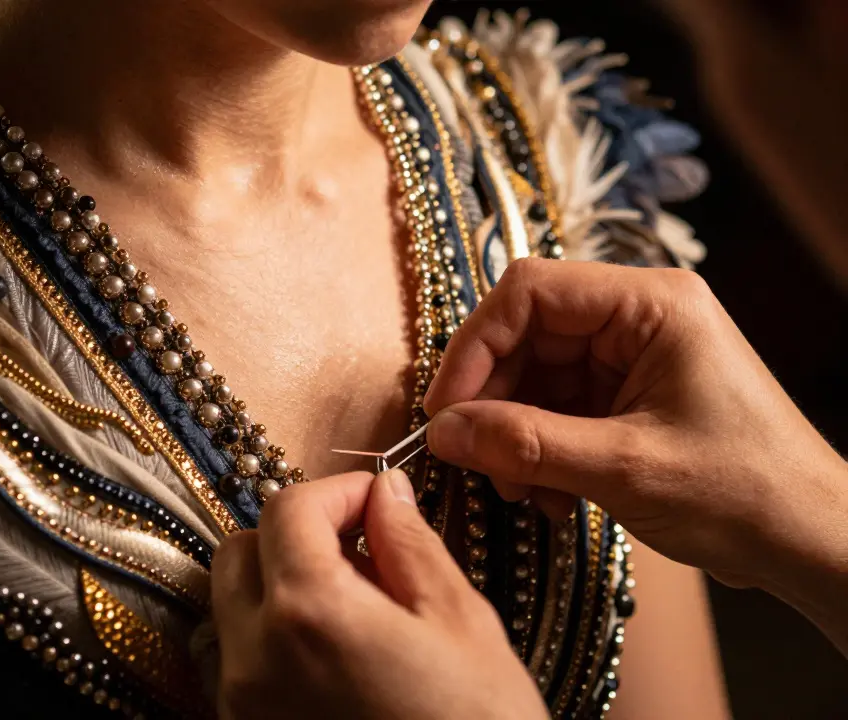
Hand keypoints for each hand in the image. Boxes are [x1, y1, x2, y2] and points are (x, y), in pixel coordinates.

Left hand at [211, 470, 546, 719]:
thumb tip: (386, 494)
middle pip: (242, 550)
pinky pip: (241, 661)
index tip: (377, 501)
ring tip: (356, 608)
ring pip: (233, 606)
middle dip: (295, 532)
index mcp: (309, 613)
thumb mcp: (462, 625)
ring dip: (280, 585)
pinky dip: (275, 637)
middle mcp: (255, 656)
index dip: (337, 492)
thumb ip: (410, 545)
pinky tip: (338, 655)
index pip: (288, 509)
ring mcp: (243, 704)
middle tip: (362, 548)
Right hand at [421, 259, 847, 648]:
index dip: (475, 348)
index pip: (529, 292)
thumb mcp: (623, 468)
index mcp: (651, 304)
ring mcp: (634, 357)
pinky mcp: (630, 396)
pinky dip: (540, 451)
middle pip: (526, 336)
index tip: (446, 412)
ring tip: (522, 492)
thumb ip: (525, 445)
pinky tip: (551, 497)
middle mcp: (639, 318)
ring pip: (536, 377)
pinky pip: (558, 408)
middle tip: (476, 461)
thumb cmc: (745, 493)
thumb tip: (441, 432)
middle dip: (495, 403)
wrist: (812, 542)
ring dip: (515, 436)